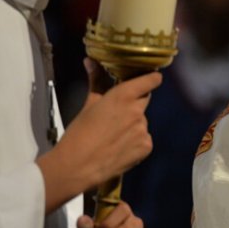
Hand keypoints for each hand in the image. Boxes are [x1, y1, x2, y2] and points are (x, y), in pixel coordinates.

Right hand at [37, 60, 161, 212]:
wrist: (77, 166)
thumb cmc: (79, 134)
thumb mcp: (89, 104)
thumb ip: (96, 81)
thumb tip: (90, 61)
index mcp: (123, 96)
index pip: (150, 80)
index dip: (151, 78)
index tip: (151, 77)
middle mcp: (137, 111)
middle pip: (144, 100)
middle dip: (134, 104)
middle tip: (117, 114)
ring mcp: (143, 129)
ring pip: (142, 122)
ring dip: (133, 125)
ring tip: (113, 136)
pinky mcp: (146, 146)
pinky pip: (144, 139)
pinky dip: (135, 142)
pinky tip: (119, 148)